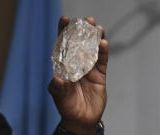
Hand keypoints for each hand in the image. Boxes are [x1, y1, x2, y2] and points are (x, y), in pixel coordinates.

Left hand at [49, 16, 107, 134]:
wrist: (82, 119)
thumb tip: (56, 80)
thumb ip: (58, 89)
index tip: (65, 20)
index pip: (63, 46)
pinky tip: (103, 43)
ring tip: (97, 28)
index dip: (64, 33)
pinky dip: (102, 52)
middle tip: (86, 21)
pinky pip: (101, 61)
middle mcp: (76, 65)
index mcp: (64, 67)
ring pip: (92, 50)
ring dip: (95, 38)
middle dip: (82, 31)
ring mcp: (88, 69)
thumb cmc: (68, 107)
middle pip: (79, 44)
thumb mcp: (60, 98)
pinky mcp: (99, 74)